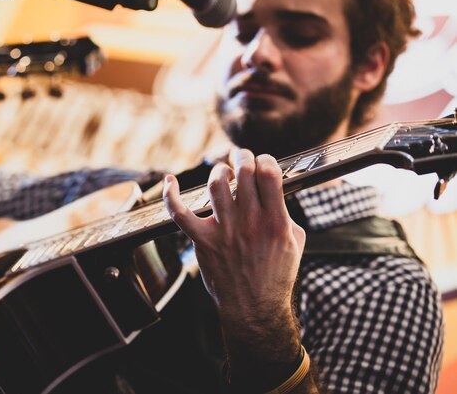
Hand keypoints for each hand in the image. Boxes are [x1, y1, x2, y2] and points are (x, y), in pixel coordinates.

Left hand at [163, 149, 305, 328]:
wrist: (254, 308)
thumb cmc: (276, 276)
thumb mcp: (295, 243)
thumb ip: (286, 214)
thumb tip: (275, 192)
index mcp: (276, 221)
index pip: (269, 173)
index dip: (264, 160)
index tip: (262, 163)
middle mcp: (250, 222)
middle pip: (243, 172)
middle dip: (242, 156)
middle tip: (241, 157)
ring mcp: (225, 231)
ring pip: (216, 184)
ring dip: (220, 171)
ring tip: (224, 174)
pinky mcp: (203, 241)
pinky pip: (180, 213)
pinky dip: (171, 195)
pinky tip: (170, 181)